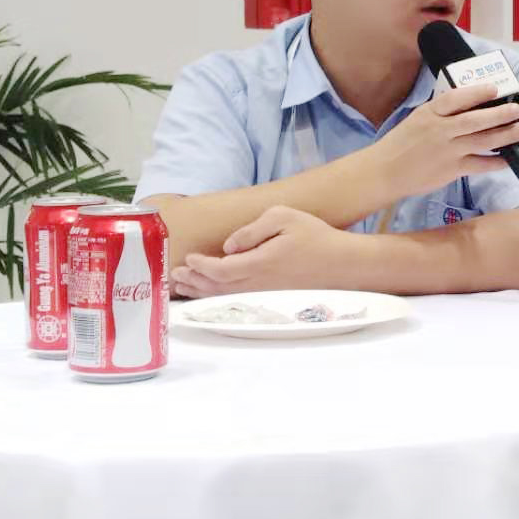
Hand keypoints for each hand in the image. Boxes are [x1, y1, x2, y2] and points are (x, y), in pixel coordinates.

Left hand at [172, 205, 344, 297]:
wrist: (342, 264)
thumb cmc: (315, 236)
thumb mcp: (284, 218)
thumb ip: (251, 231)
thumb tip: (228, 246)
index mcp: (260, 263)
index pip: (219, 270)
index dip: (200, 266)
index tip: (188, 257)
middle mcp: (259, 284)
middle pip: (216, 287)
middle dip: (193, 281)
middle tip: (175, 275)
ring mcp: (265, 294)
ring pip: (225, 296)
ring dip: (202, 291)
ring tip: (184, 286)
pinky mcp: (271, 298)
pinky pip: (237, 300)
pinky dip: (218, 297)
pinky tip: (210, 292)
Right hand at [371, 84, 518, 199]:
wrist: (385, 172)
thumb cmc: (402, 144)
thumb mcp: (418, 119)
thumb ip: (441, 113)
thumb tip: (471, 106)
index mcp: (429, 113)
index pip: (455, 98)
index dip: (476, 92)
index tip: (494, 88)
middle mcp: (440, 130)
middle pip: (474, 120)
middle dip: (499, 114)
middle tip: (517, 109)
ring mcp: (448, 151)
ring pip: (482, 141)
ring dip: (506, 135)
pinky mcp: (452, 170)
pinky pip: (480, 164)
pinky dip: (496, 162)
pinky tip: (508, 158)